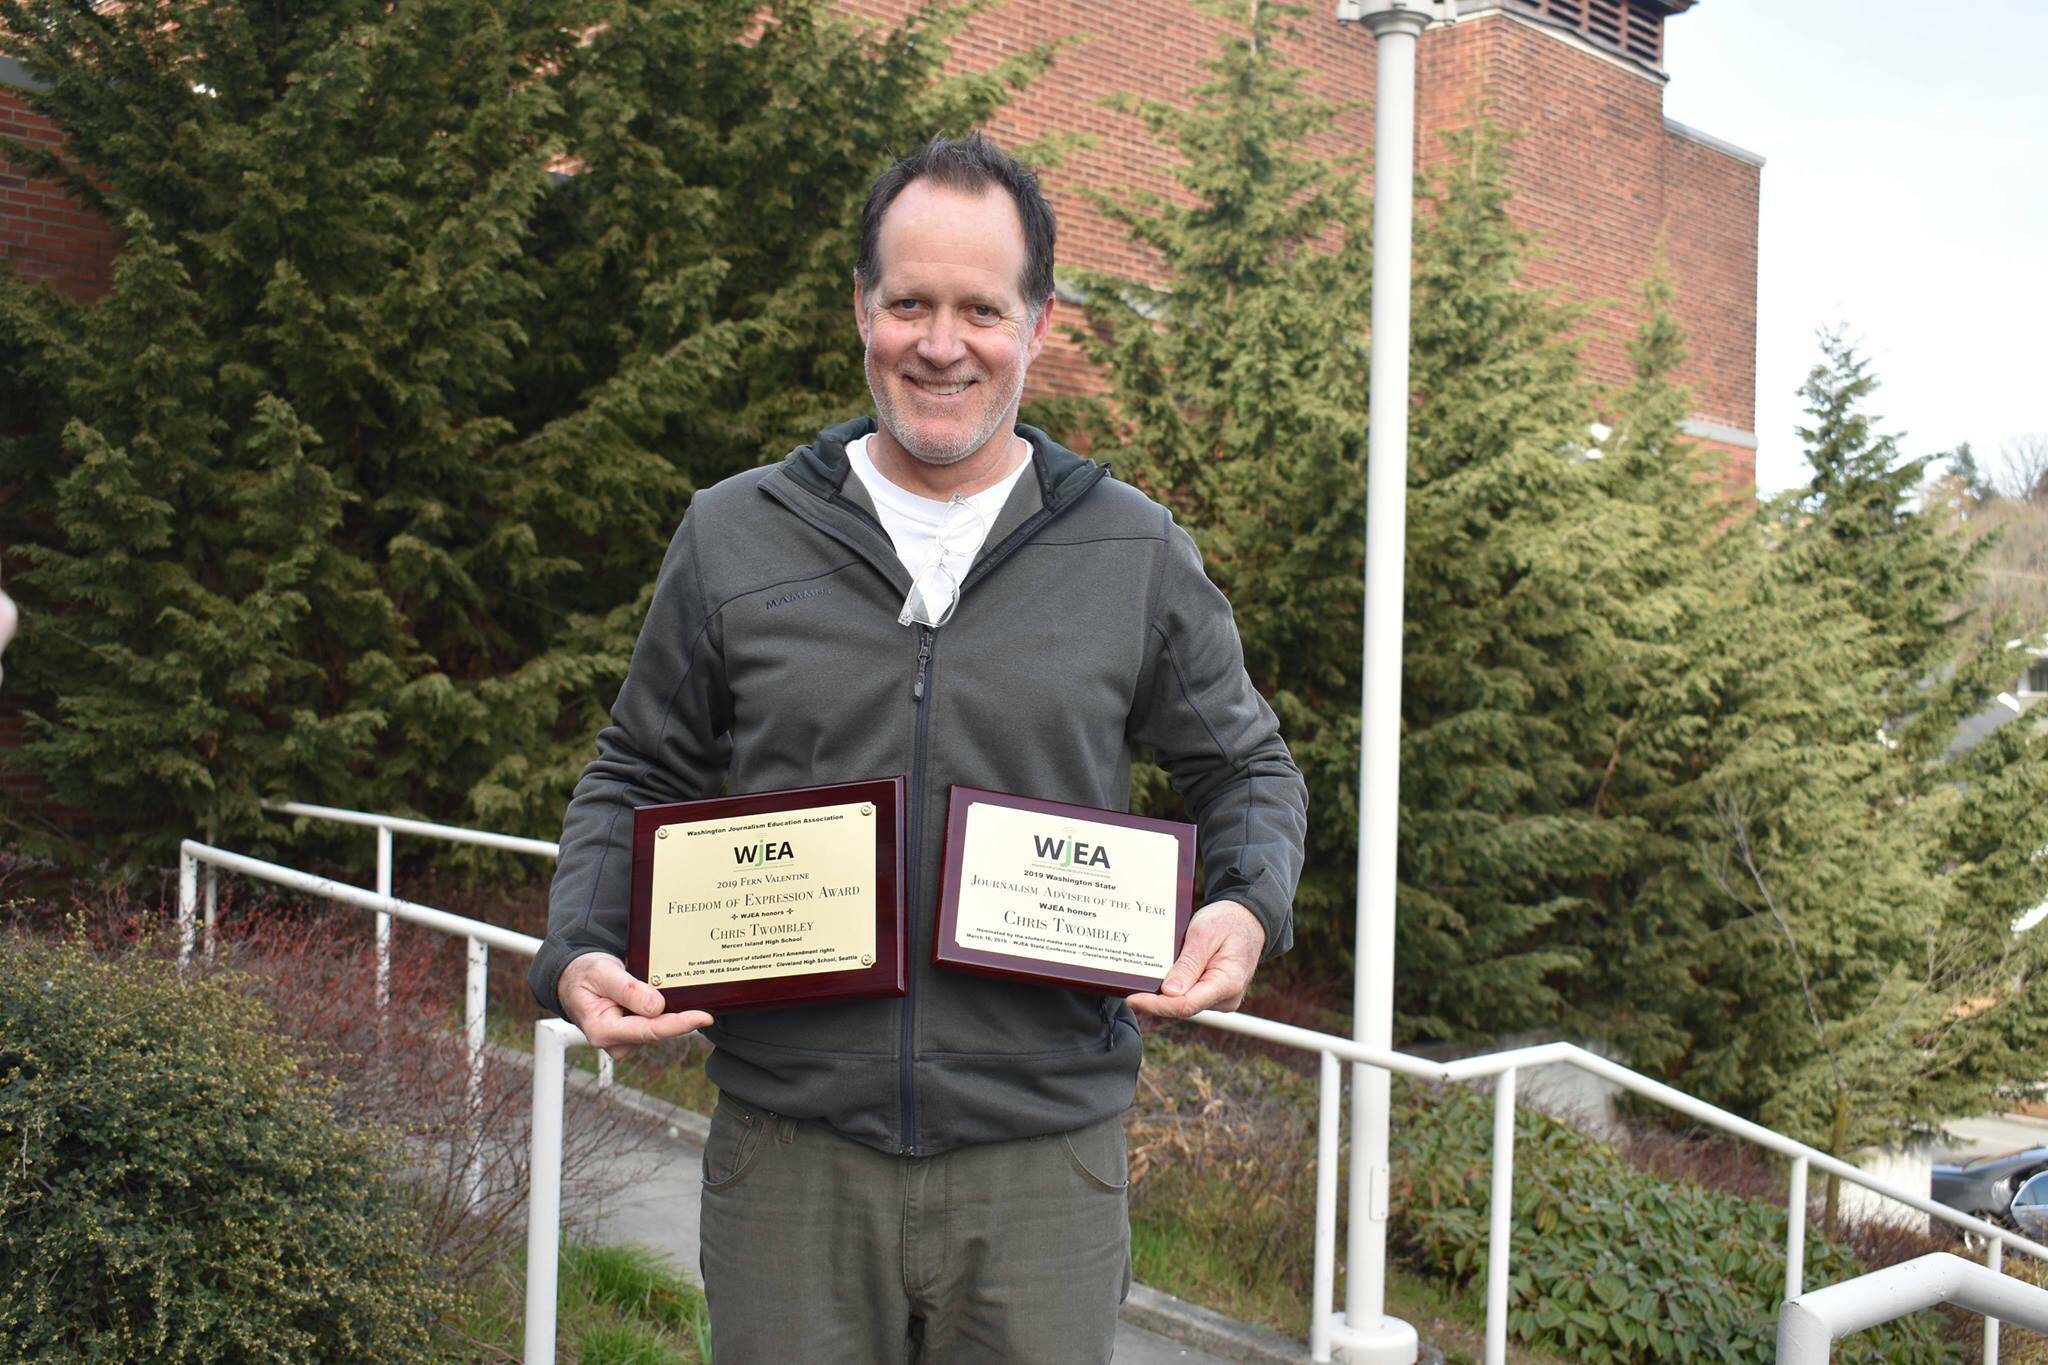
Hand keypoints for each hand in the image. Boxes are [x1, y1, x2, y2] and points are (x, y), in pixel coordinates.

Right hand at [557, 952, 712, 1060]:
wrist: (574, 978)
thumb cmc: (584, 974)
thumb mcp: (602, 972)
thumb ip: (628, 990)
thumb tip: (657, 1006)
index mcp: (602, 1030)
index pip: (649, 1031)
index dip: (680, 1024)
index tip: (704, 1017)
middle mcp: (614, 1042)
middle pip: (658, 1031)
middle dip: (680, 1016)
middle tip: (701, 997)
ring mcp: (624, 1040)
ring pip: (658, 1028)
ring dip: (671, 1012)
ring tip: (671, 988)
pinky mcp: (633, 1035)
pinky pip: (655, 1024)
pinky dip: (665, 1012)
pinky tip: (668, 997)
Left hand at [1126, 900, 1265, 1018]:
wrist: (1248, 919)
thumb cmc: (1228, 922)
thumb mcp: (1204, 934)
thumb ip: (1189, 963)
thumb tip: (1169, 992)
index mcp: (1227, 983)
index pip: (1186, 1004)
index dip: (1156, 1005)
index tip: (1133, 999)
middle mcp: (1226, 998)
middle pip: (1183, 1007)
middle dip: (1155, 1000)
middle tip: (1129, 988)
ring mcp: (1221, 998)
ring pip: (1184, 1003)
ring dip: (1163, 994)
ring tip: (1143, 981)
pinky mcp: (1213, 994)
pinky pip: (1189, 996)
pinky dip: (1173, 989)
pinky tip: (1160, 978)